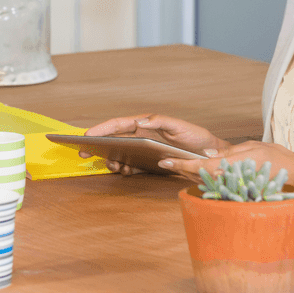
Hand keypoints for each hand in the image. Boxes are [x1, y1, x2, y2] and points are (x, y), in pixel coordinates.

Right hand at [84, 114, 230, 176]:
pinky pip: (130, 166)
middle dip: (98, 144)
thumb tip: (141, 122)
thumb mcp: (180, 127)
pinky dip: (124, 169)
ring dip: (112, 159)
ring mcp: (143, 150)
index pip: (119, 125)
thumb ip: (160, 121)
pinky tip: (124, 171)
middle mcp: (141, 136)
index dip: (102, 128)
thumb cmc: (196, 138)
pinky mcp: (148, 163)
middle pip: (114, 139)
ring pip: (120, 153)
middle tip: (84, 152)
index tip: (87, 134)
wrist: (209, 156)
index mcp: (145, 125)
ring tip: (111, 164)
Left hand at [160, 140, 293, 186]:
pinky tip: (198, 174)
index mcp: (232, 164)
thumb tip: (207, 153)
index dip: (182, 164)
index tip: (166, 162)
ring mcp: (234, 185)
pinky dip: (205, 179)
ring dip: (191, 174)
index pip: (201, 165)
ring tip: (177, 166)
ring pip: (207, 181)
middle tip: (166, 162)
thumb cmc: (275, 157)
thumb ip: (228, 151)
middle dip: (182, 169)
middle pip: (200, 175)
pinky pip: (217, 184)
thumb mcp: (250, 147)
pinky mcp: (238, 189)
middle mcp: (231, 177)